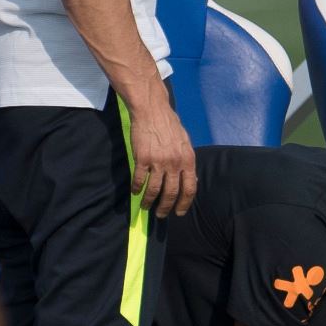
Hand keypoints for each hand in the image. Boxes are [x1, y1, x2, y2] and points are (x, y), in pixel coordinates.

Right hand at [129, 97, 196, 217]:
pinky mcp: (142, 158)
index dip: (184, 203)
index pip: (190, 188)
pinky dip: (137, 188)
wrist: (152, 110)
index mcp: (188, 160)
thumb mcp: (185, 143)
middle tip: (161, 215)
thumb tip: (190, 178)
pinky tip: (135, 192)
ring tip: (146, 207)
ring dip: (149, 201)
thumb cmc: (169, 125)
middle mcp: (175, 163)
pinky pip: (139, 179)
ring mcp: (158, 162)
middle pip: (171, 193)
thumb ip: (187, 161)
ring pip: (154, 189)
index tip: (179, 212)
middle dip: (166, 207)